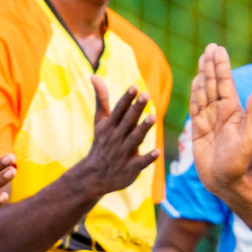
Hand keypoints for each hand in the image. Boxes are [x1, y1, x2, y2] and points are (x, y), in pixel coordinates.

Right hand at [69, 77, 158, 198]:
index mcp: (110, 126)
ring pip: (134, 139)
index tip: (134, 87)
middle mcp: (116, 138)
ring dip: (142, 129)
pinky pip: (140, 163)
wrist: (94, 175)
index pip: (118, 110)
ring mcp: (122, 153)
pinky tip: (157, 152)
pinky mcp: (130, 168)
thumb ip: (101, 99)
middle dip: (136, 109)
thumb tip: (94, 76)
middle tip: (145, 95)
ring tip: (152, 118)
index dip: (126, 99)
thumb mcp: (100, 121)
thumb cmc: (101, 143)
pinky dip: (148, 158)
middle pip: (127, 121)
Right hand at [190, 44, 251, 199]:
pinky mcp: (199, 130)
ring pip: (204, 92)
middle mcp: (221, 113)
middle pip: (214, 84)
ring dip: (202, 75)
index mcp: (234, 112)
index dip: (221, 67)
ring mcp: (210, 120)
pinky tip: (194, 82)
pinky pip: (195, 108)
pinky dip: (194, 93)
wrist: (226, 182)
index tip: (218, 50)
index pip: (225, 84)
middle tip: (210, 47)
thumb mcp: (251, 138)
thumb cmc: (240, 163)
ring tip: (202, 59)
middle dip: (212, 65)